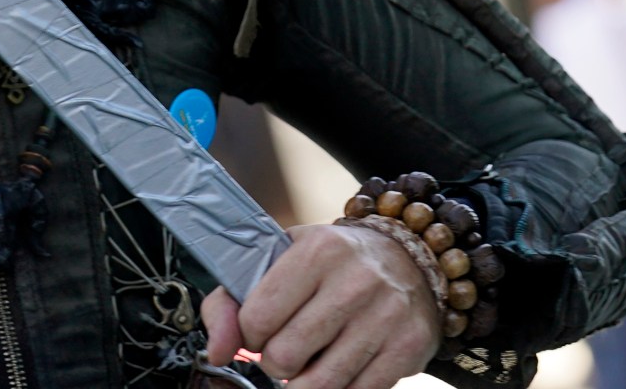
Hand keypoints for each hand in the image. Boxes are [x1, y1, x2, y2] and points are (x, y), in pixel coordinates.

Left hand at [202, 223, 441, 388]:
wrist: (407, 259)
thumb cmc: (328, 263)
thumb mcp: (278, 260)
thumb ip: (231, 302)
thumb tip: (217, 354)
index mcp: (317, 251)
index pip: (258, 318)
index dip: (248, 336)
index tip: (258, 332)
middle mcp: (356, 281)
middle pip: (285, 356)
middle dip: (274, 362)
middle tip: (284, 349)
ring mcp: (386, 316)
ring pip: (319, 384)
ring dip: (302, 383)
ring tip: (307, 363)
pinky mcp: (408, 347)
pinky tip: (337, 368)